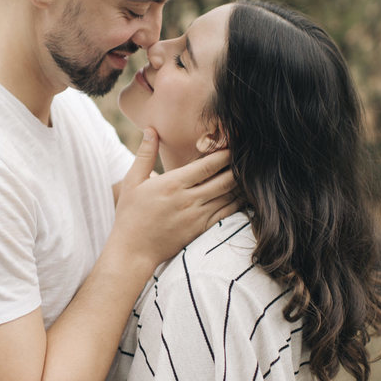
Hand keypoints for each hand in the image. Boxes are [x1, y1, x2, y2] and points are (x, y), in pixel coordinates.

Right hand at [110, 129, 237, 269]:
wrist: (133, 251)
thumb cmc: (130, 215)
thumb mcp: (132, 182)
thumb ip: (144, 155)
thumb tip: (151, 130)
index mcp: (172, 184)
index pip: (207, 166)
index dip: (224, 154)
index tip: (233, 145)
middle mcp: (188, 200)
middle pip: (224, 180)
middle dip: (238, 167)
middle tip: (248, 156)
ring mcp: (197, 216)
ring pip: (228, 197)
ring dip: (241, 184)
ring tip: (250, 172)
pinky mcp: (201, 230)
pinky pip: (226, 214)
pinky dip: (238, 203)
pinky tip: (244, 194)